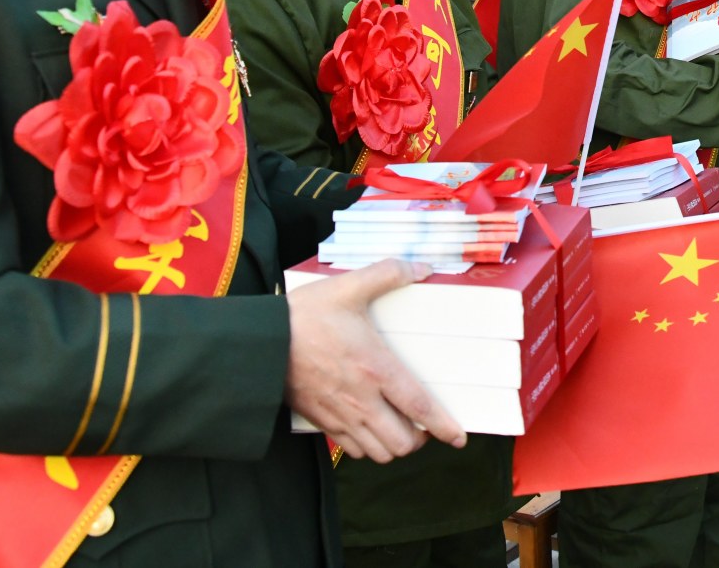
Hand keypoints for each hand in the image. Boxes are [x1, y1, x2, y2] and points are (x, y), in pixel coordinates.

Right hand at [286, 259, 466, 462]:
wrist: (259, 342)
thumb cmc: (304, 315)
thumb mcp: (348, 287)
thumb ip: (387, 274)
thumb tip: (420, 267)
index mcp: (375, 368)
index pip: (419, 407)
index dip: (443, 426)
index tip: (459, 437)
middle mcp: (361, 399)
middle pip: (403, 442)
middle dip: (419, 438)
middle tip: (423, 423)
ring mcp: (340, 415)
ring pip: (379, 452)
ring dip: (394, 445)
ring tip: (399, 428)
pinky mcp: (321, 421)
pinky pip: (352, 450)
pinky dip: (368, 447)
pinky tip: (370, 429)